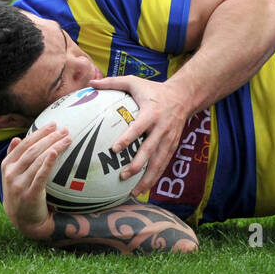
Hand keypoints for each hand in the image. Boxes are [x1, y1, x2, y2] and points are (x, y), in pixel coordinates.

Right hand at [0, 122, 70, 237]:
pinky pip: (40, 176)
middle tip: (65, 129)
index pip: (24, 145)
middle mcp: (11, 174)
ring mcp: (19, 184)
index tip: (53, 124)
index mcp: (6, 166)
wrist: (23, 221)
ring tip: (68, 139)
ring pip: (37, 160)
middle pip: (32, 150)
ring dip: (54, 146)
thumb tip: (16, 138)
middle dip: (49, 137)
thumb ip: (13, 157)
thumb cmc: (20, 193)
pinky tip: (55, 153)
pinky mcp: (30, 195)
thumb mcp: (12, 176)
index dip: (38, 133)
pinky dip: (47, 163)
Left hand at [92, 76, 191, 198]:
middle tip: (123, 176)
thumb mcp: (135, 81)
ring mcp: (169, 139)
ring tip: (134, 192)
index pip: (139, 128)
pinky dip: (155, 178)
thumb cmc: (154, 89)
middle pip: (150, 150)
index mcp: (151, 113)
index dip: (128, 138)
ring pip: (159, 162)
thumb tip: (91, 83)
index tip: (115, 149)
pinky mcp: (172, 146)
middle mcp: (162, 128)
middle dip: (137, 164)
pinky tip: (143, 189)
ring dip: (147, 178)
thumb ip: (113, 82)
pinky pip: (164, 164)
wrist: (183, 96)